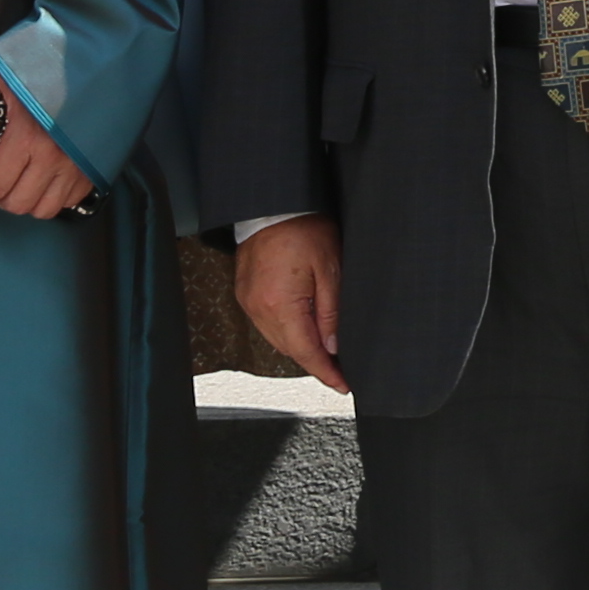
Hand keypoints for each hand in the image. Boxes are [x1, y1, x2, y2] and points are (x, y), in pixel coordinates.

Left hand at [0, 52, 93, 219]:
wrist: (103, 59)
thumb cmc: (50, 61)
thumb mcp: (3, 61)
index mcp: (27, 137)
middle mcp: (54, 158)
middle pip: (18, 204)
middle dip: (1, 198)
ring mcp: (77, 165)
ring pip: (44, 208)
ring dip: (28, 201)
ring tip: (20, 183)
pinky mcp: (94, 167)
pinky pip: (70, 201)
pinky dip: (55, 197)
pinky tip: (46, 179)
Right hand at [237, 217, 348, 393]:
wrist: (272, 205)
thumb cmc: (303, 229)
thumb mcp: (330, 269)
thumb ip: (331, 312)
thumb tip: (334, 346)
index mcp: (281, 305)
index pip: (307, 353)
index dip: (326, 372)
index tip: (342, 385)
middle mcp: (259, 309)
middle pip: (291, 350)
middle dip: (317, 361)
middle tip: (341, 368)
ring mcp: (248, 303)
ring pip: (278, 340)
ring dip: (301, 347)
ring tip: (326, 350)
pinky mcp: (245, 295)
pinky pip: (267, 325)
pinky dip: (287, 331)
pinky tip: (302, 327)